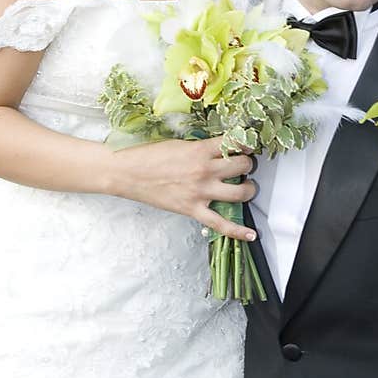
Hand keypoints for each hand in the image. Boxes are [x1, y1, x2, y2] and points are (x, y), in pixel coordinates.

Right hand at [114, 137, 257, 241]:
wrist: (126, 173)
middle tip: (244, 165)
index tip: (248, 145)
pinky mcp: (193, 210)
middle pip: (243, 166)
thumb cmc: (148, 155)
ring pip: (240, 192)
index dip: (246, 143)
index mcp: (200, 150)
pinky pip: (221, 224)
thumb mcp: (179, 143)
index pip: (235, 143)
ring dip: (249, 189)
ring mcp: (200, 192)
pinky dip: (238, 231)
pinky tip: (251, 234)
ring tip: (245, 186)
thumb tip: (219, 150)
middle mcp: (204, 170)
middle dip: (248, 164)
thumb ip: (201, 148)